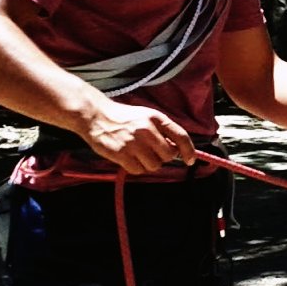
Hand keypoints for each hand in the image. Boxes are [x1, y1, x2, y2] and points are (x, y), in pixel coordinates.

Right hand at [81, 101, 195, 174]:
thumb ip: (163, 130)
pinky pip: (138, 170)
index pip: (181, 137)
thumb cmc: (124, 117)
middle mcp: (147, 130)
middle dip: (162, 157)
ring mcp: (134, 142)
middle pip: (168, 155)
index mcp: (156, 118)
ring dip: (148, 163)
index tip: (191, 160)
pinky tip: (128, 157)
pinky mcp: (121, 154)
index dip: (189, 151)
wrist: (95, 115)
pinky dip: (135, 167)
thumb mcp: (146, 116)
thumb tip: (178, 150)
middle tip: (151, 151)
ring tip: (137, 153)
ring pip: (154, 165)